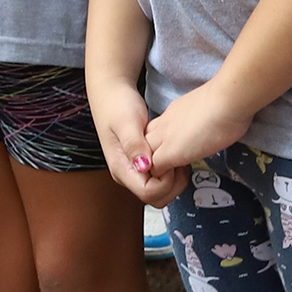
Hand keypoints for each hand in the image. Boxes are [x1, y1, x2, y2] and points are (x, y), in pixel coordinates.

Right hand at [91, 75, 182, 205]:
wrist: (111, 92)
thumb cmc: (116, 104)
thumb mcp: (126, 121)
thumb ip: (134, 144)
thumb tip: (144, 166)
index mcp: (121, 168)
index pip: (148, 193)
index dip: (166, 181)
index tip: (172, 161)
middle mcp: (127, 174)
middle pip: (155, 198)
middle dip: (173, 185)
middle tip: (180, 160)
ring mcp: (134, 170)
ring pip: (159, 191)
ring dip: (174, 179)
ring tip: (179, 156)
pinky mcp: (141, 164)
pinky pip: (160, 179)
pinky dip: (172, 171)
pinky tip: (175, 154)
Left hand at [141, 83, 249, 186]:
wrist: (228, 100)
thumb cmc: (228, 102)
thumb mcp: (209, 109)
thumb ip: (200, 119)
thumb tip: (210, 126)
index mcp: (174, 113)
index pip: (156, 130)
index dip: (162, 143)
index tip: (179, 151)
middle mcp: (164, 123)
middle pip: (144, 143)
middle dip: (153, 156)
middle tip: (172, 168)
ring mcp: (164, 138)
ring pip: (144, 157)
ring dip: (157, 169)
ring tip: (176, 176)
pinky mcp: (169, 152)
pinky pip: (154, 171)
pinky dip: (162, 179)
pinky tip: (180, 177)